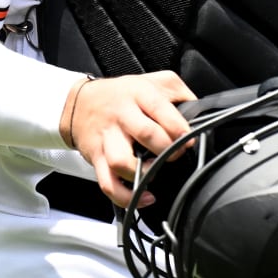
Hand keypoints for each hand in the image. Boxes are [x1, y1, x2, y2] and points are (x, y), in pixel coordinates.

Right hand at [61, 71, 195, 206]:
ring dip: (145, 172)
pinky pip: (108, 183)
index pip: (161, 110)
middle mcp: (121, 116)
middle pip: (146, 134)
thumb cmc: (120, 95)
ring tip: (157, 172)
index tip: (189, 139)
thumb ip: (177, 91)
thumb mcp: (152, 80)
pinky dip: (127, 196)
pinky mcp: (96, 158)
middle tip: (176, 155)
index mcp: (138, 94)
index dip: (179, 128)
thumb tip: (198, 109)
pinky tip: (144, 196)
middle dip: (168, 150)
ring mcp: (106, 138)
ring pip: (122, 162)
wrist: (79, 103)